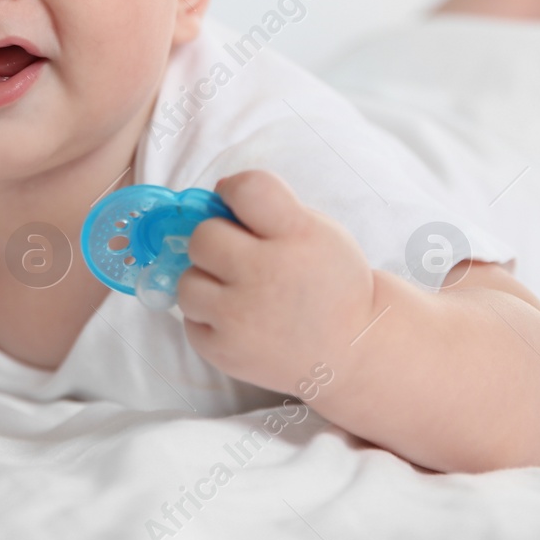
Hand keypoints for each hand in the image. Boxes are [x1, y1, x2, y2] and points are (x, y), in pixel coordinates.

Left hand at [177, 170, 375, 395]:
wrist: (352, 350)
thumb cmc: (331, 284)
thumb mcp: (320, 232)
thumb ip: (272, 208)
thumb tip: (216, 194)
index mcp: (298, 235)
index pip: (247, 189)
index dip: (233, 191)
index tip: (236, 204)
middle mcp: (267, 273)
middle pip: (202, 236)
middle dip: (217, 243)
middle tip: (240, 259)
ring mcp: (241, 316)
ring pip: (188, 282)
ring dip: (208, 285)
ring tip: (239, 295)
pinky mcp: (224, 350)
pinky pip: (190, 321)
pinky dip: (210, 321)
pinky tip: (241, 322)